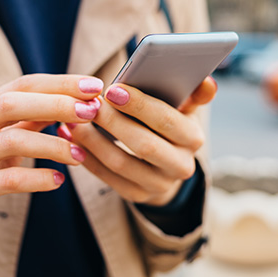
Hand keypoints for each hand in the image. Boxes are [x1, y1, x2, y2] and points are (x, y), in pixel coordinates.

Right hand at [0, 74, 102, 247]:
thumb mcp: (5, 136)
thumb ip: (33, 118)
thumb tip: (77, 101)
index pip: (23, 85)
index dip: (59, 83)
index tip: (94, 86)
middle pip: (12, 104)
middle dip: (56, 104)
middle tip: (91, 111)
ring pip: (12, 141)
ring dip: (53, 145)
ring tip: (80, 155)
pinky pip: (7, 179)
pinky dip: (37, 178)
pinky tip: (58, 181)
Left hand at [62, 77, 216, 205]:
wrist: (165, 164)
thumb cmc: (168, 123)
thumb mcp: (183, 108)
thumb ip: (192, 94)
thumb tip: (207, 81)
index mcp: (193, 139)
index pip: (167, 121)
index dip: (139, 105)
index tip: (111, 89)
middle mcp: (181, 166)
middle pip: (143, 145)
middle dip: (113, 123)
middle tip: (88, 105)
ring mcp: (158, 185)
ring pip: (120, 163)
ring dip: (92, 140)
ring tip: (72, 120)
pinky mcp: (137, 195)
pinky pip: (106, 177)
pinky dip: (86, 156)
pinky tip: (70, 138)